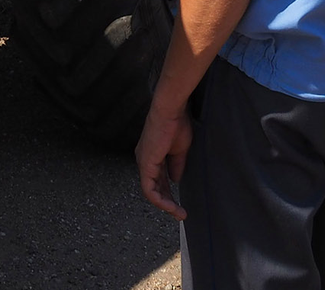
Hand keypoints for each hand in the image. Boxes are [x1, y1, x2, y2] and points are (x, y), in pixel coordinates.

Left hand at [135, 103, 192, 219]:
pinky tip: (171, 207)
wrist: (171, 111)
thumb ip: (176, 166)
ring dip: (165, 205)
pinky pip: (149, 189)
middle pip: (154, 187)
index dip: (169, 193)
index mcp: (152, 155)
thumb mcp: (179, 150)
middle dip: (168, 202)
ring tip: (178, 213)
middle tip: (180, 213)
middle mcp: (145, 160)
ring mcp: (144, 162)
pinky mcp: (145, 164)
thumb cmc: (176, 124)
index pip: (158, 180)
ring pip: (151, 191)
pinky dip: (160, 200)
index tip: (181, 204)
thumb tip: (175, 180)